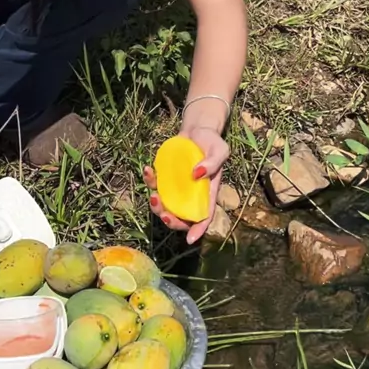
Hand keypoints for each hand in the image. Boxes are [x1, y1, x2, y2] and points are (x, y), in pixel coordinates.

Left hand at [144, 128, 228, 244]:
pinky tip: (148, 170)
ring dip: (157, 206)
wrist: (197, 129)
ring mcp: (176, 187)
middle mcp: (190, 194)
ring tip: (152, 196)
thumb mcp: (220, 150)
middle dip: (171, 221)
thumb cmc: (212, 142)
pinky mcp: (165, 177)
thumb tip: (196, 174)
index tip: (190, 240)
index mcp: (207, 192)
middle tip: (164, 215)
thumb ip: (212, 163)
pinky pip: (155, 184)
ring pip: (165, 205)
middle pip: (181, 216)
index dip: (198, 230)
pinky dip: (149, 181)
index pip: (204, 216)